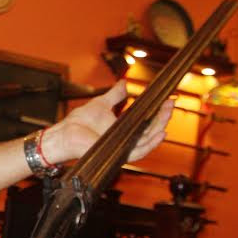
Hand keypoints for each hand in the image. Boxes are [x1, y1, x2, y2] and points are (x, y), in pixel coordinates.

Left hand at [41, 80, 172, 164]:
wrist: (66, 133)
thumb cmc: (80, 122)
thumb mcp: (102, 103)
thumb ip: (115, 95)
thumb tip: (124, 83)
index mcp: (124, 130)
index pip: (146, 122)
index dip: (158, 112)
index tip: (167, 100)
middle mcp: (126, 140)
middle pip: (150, 131)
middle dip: (163, 118)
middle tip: (171, 104)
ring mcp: (122, 148)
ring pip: (148, 140)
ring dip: (160, 127)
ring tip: (168, 114)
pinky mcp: (118, 154)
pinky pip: (139, 152)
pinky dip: (151, 144)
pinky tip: (160, 133)